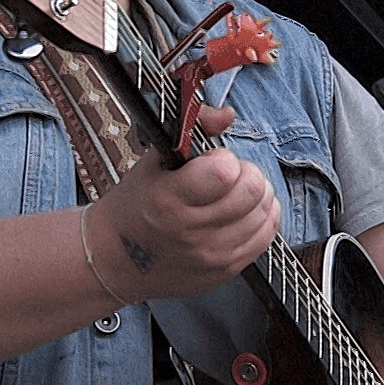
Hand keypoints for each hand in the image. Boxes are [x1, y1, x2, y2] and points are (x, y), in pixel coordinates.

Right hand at [88, 105, 279, 299]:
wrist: (117, 259)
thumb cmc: (137, 204)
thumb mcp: (153, 161)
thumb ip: (191, 129)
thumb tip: (227, 115)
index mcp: (168, 200)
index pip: (224, 172)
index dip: (224, 159)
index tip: (212, 161)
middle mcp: (191, 231)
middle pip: (253, 190)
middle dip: (246, 173)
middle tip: (230, 176)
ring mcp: (211, 255)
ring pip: (264, 212)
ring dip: (257, 195)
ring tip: (236, 193)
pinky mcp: (226, 270)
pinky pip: (266, 236)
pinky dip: (262, 217)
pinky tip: (245, 211)